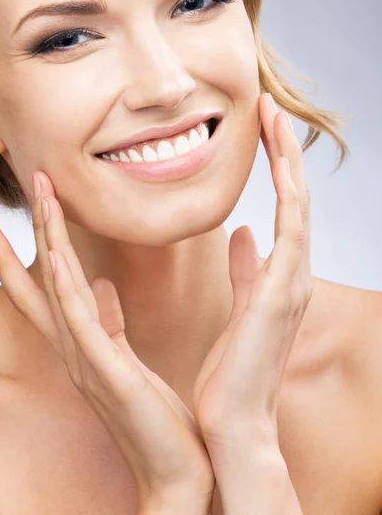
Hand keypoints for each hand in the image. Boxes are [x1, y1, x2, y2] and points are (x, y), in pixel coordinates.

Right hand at [0, 174, 213, 513]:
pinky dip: (63, 289)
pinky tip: (54, 256)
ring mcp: (86, 362)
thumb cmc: (155, 417)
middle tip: (30, 180)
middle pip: (44, 279)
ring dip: (48, 241)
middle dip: (35, 228)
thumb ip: (109, 323)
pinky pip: (80, 323)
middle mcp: (76, 349)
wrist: (178, 473)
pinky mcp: (107, 375)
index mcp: (85, 344)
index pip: (50, 286)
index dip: (30, 247)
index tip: (28, 206)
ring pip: (58, 290)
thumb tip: (100, 286)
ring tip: (40, 197)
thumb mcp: (126, 361)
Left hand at [192, 92, 310, 512]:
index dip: (276, 168)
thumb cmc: (232, 370)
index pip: (284, 208)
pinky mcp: (283, 292)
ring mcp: (293, 282)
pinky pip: (292, 227)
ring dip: (288, 158)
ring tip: (274, 115)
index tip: (262, 131)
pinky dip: (288, 190)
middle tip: (271, 107)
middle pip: (296, 197)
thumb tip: (242, 233)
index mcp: (280, 276)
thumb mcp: (238, 307)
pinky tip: (279, 157)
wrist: (234, 422)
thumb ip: (245, 269)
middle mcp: (294, 274)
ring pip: (298, 204)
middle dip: (285, 151)